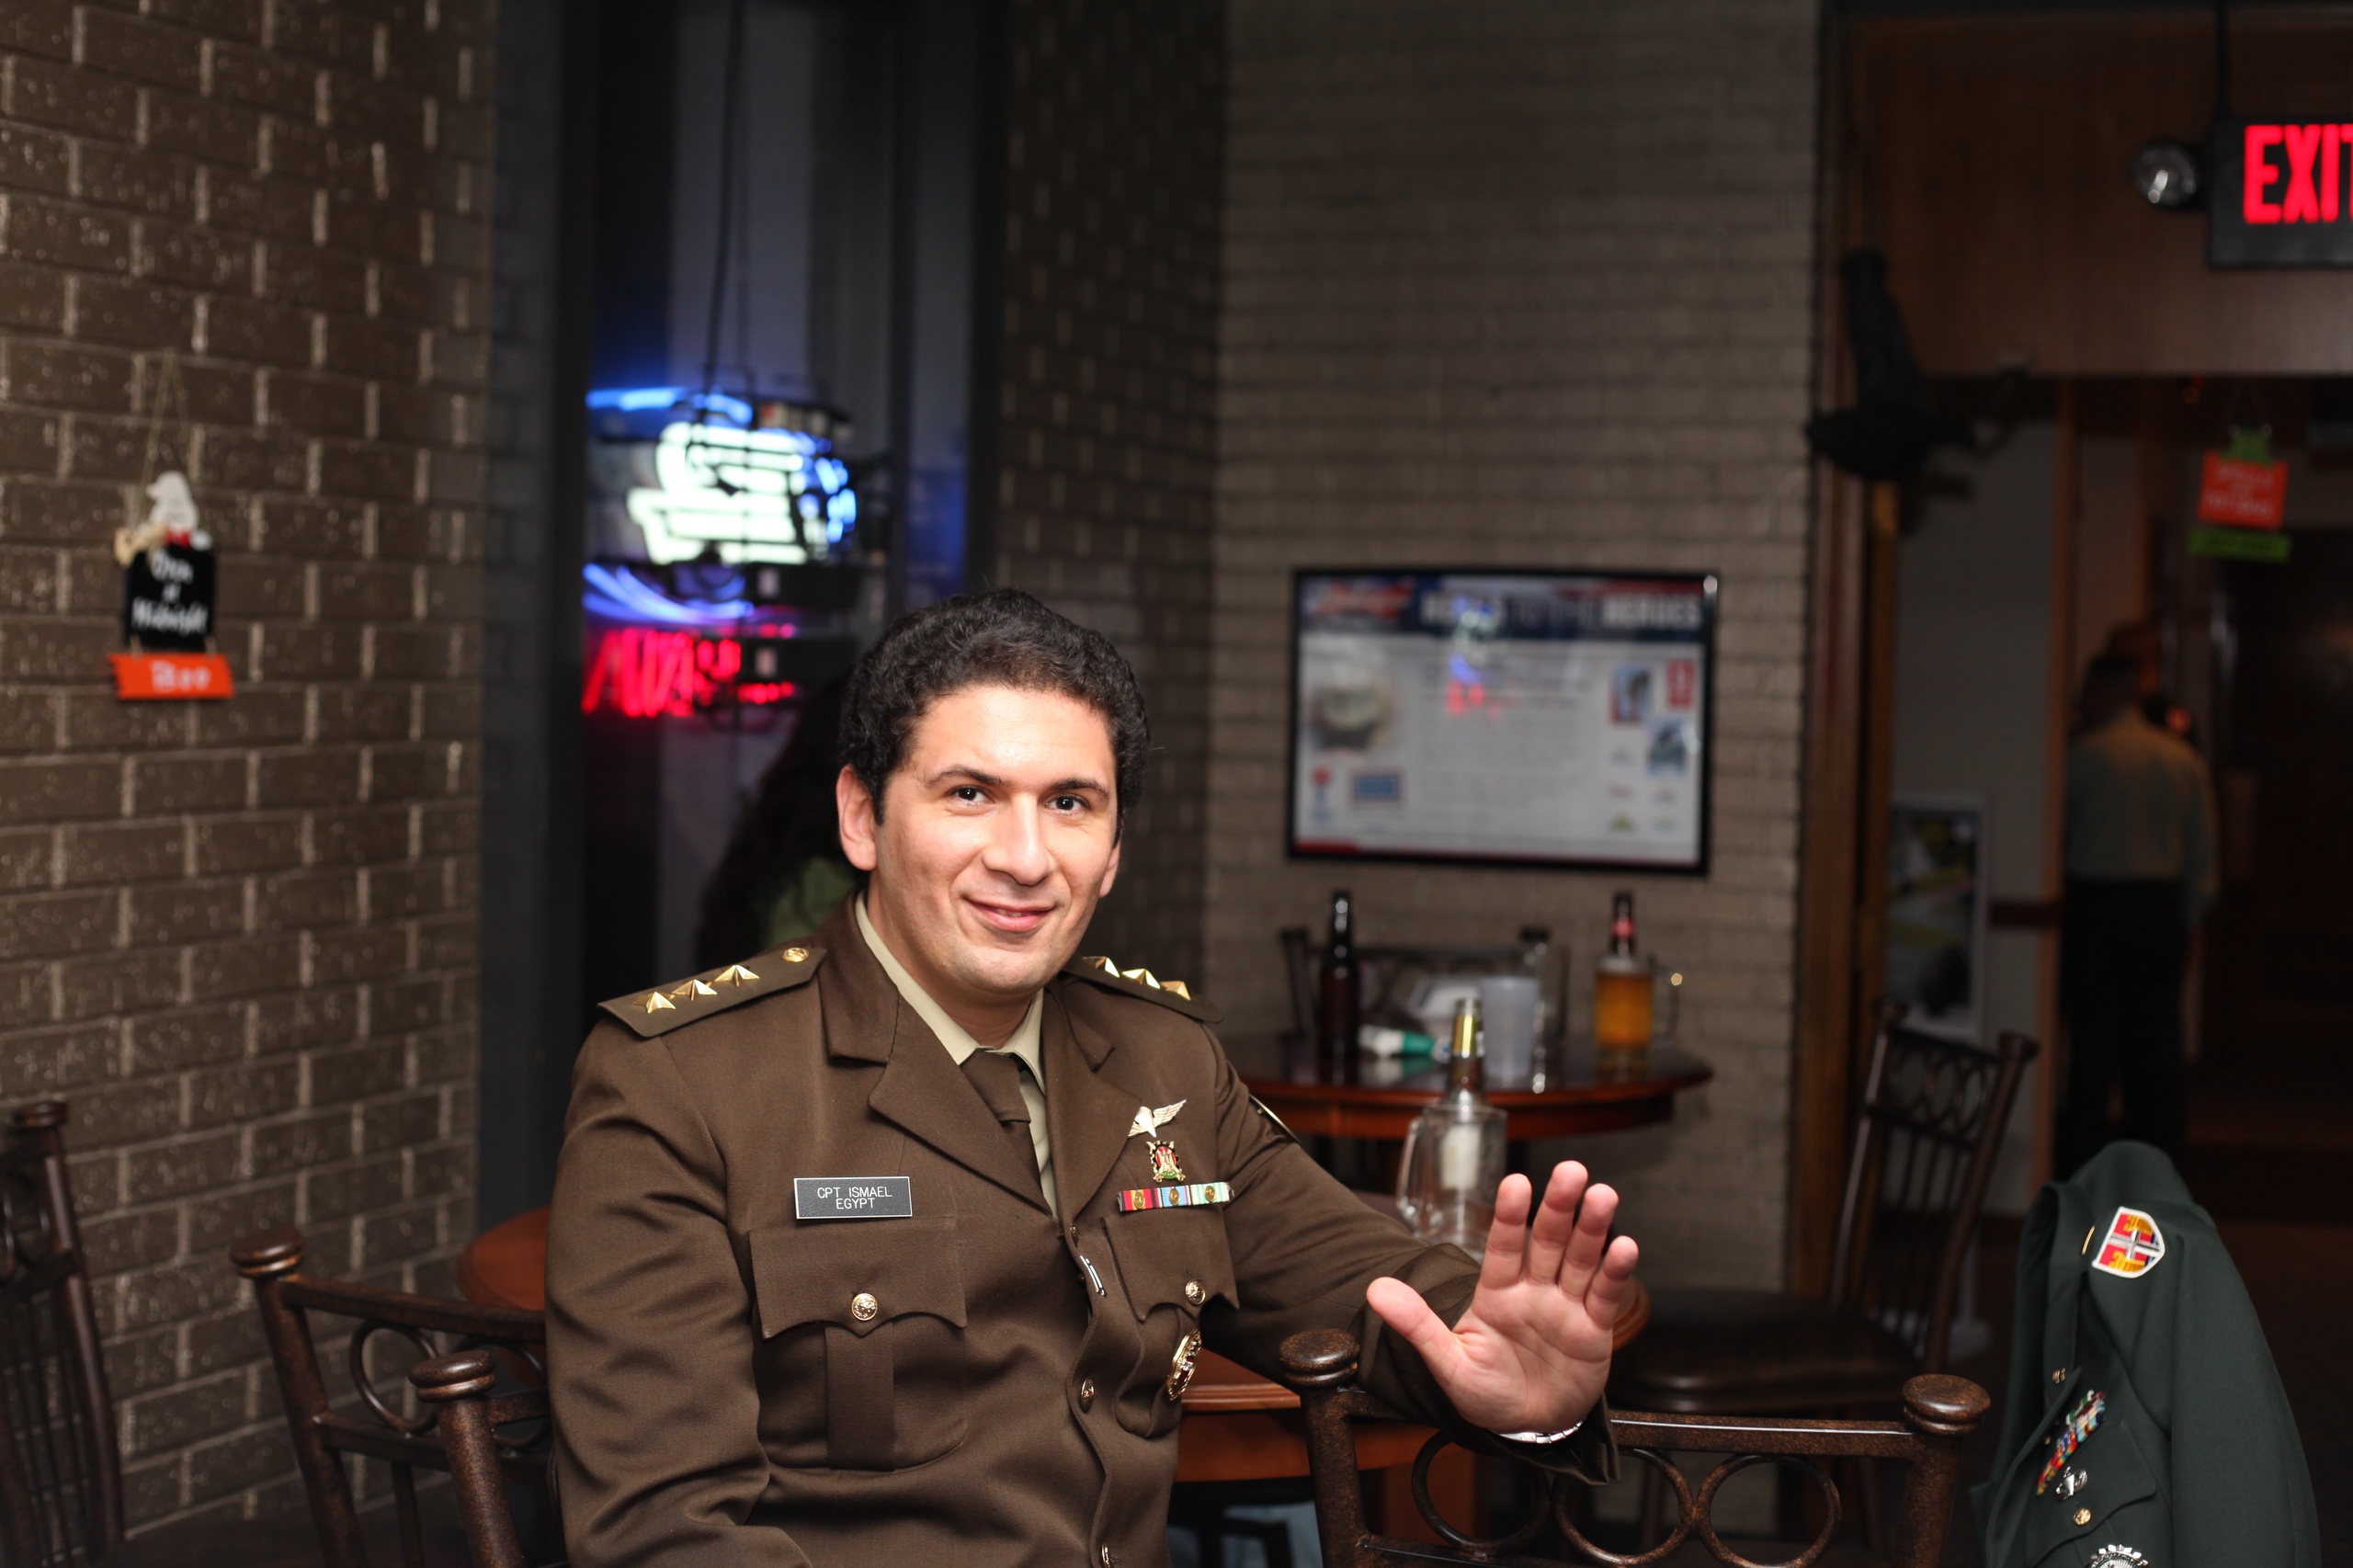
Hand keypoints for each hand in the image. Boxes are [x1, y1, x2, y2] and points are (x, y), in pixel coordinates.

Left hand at [1366, 1162, 1637, 1433]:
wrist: (1527, 1428)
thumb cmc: (1485, 1394)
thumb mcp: (1449, 1364)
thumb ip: (1418, 1326)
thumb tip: (1376, 1290)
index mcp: (1496, 1293)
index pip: (1503, 1247)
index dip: (1510, 1216)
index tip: (1515, 1183)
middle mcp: (1533, 1291)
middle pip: (1548, 1241)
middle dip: (1558, 1206)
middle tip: (1571, 1171)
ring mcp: (1565, 1307)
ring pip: (1581, 1259)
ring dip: (1593, 1228)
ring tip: (1602, 1196)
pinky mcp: (1593, 1330)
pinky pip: (1605, 1296)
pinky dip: (1616, 1272)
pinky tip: (1624, 1247)